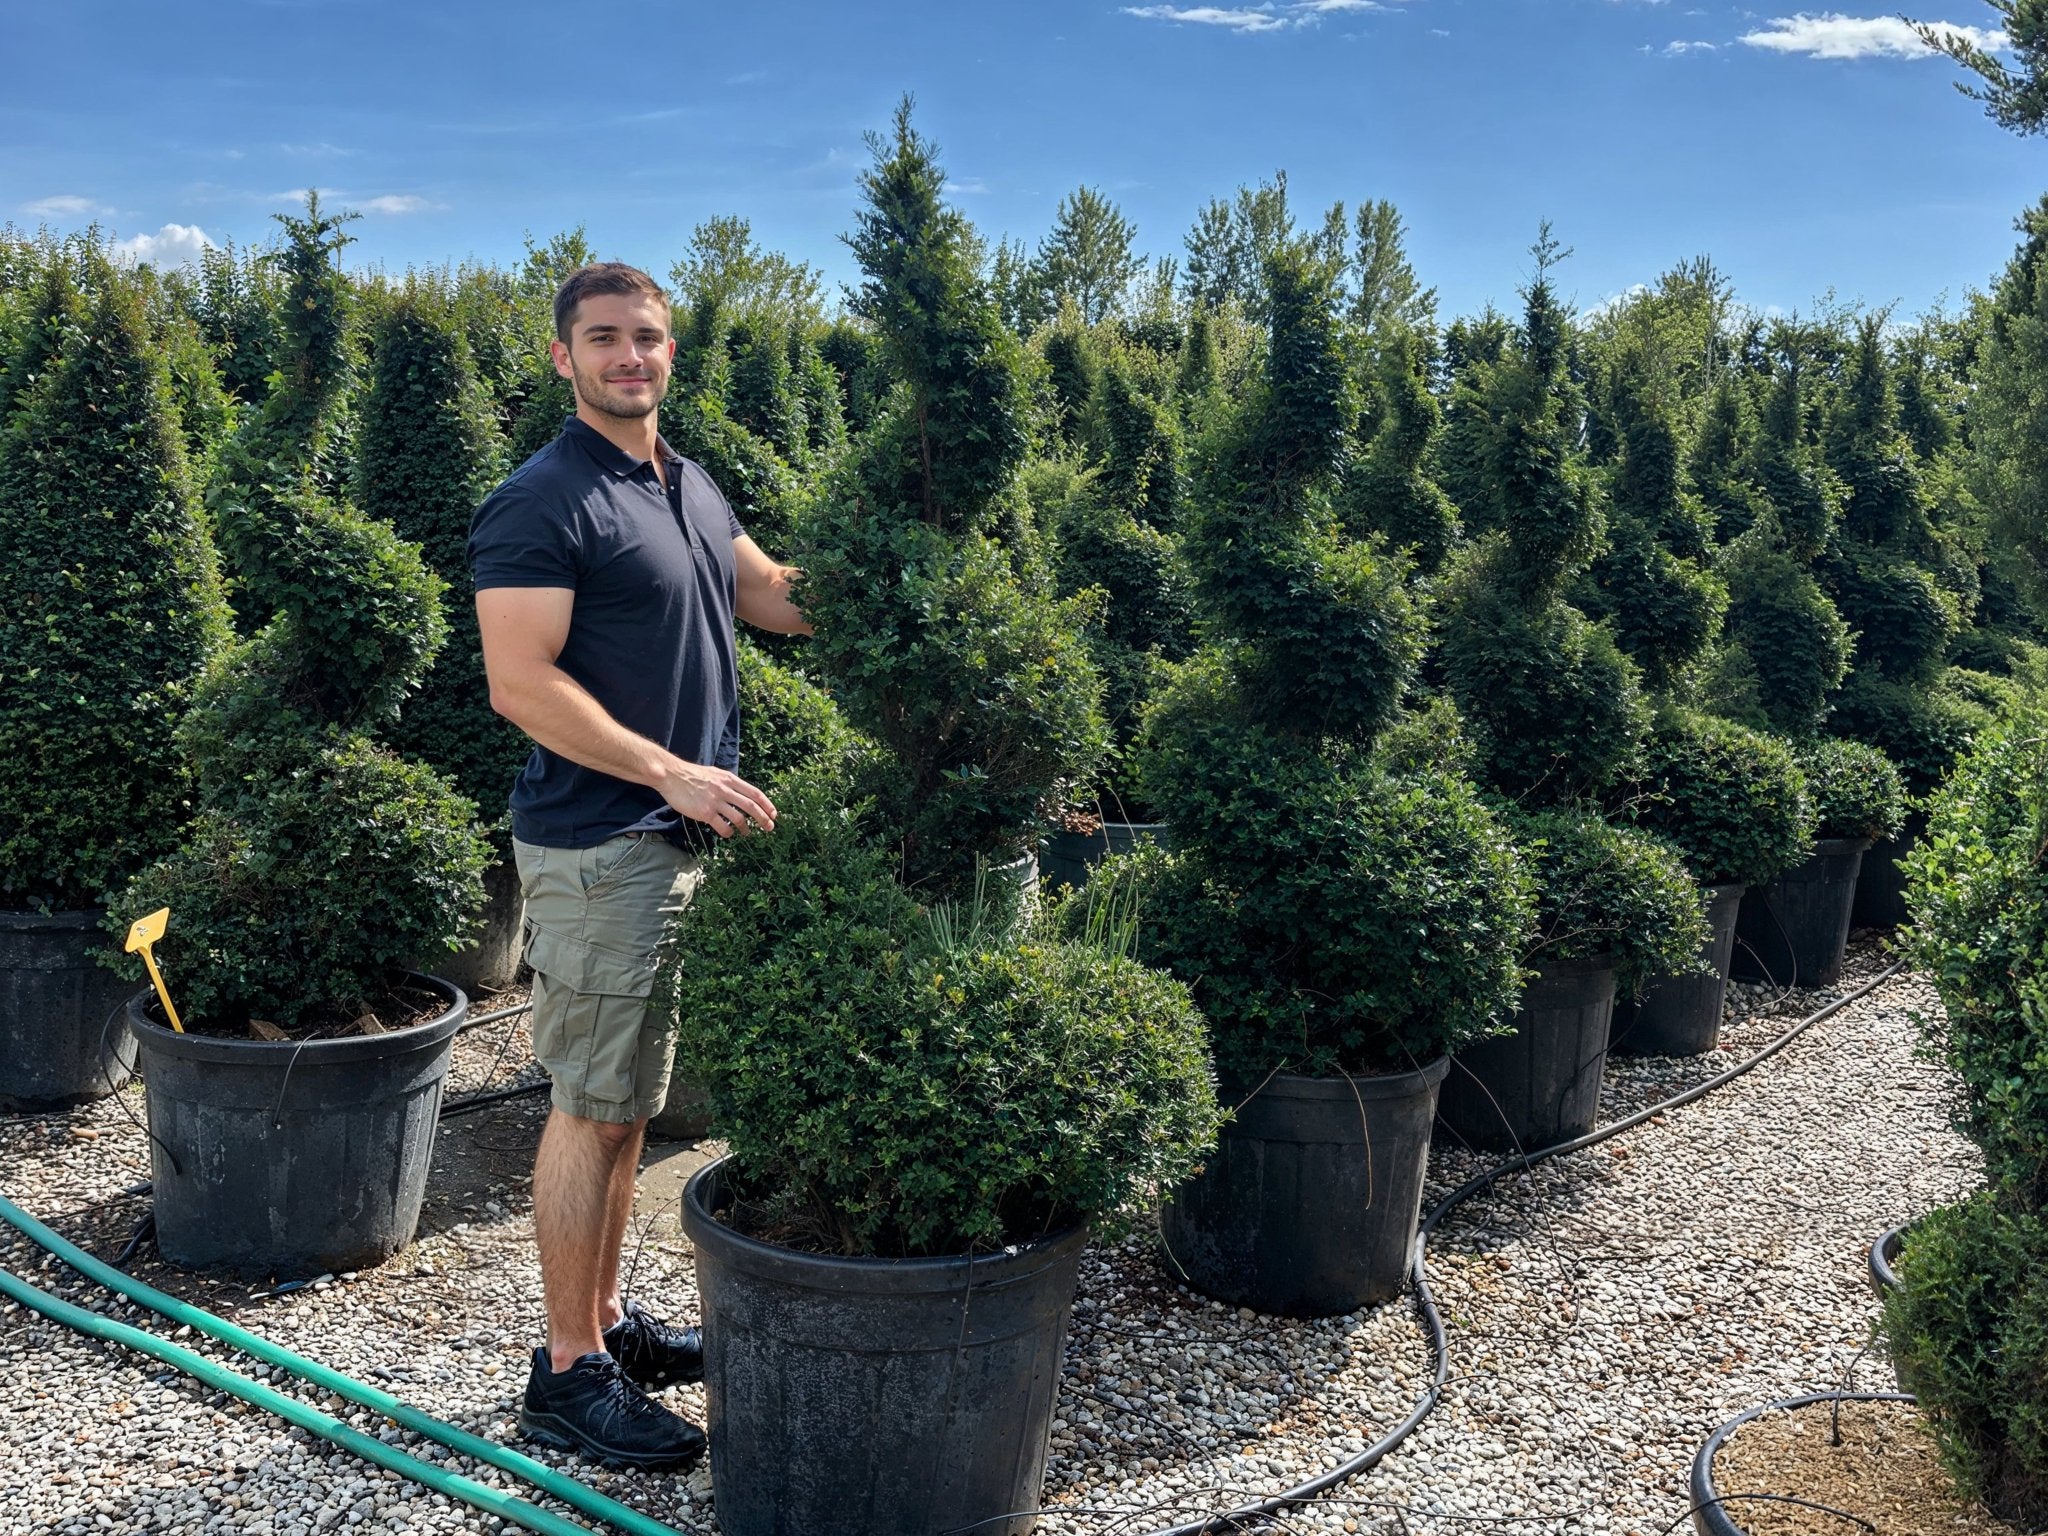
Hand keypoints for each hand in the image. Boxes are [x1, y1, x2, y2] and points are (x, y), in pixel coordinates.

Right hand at [660, 762, 777, 838]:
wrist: (671, 775)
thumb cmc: (691, 774)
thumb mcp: (715, 773)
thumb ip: (728, 783)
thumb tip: (740, 793)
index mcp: (729, 779)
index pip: (755, 793)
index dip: (767, 805)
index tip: (774, 814)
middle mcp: (725, 790)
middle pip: (752, 807)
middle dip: (764, 819)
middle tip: (770, 828)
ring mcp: (715, 802)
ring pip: (739, 818)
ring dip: (746, 828)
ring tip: (747, 833)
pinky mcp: (705, 813)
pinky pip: (723, 827)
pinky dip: (729, 833)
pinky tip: (728, 834)